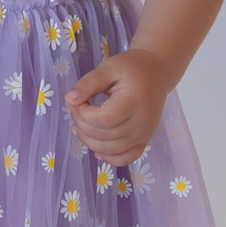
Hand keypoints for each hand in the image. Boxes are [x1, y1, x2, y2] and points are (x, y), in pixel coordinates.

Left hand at [64, 48, 171, 165]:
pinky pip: (126, 158)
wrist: (156, 73)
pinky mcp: (144, 141)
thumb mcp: (108, 68)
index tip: (77, 101)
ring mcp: (144, 135)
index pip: (103, 119)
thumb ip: (88, 83)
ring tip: (78, 126)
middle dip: (82, 124)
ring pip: (111, 150)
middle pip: (104, 136)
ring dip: (89, 141)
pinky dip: (109, 158)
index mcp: (134, 102)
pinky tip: (96, 149)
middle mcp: (142, 123)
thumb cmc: (131, 68)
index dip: (83, 114)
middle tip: (74, 109)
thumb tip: (70, 99)